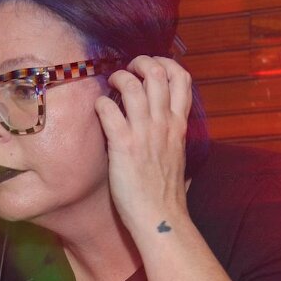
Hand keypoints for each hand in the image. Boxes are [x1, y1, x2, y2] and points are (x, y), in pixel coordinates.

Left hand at [94, 55, 192, 234]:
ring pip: (132, 85)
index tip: (152, 65)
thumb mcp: (178, 156)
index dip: (166, 63)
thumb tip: (167, 128)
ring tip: (111, 84)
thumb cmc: (165, 192)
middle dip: (140, 62)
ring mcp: (144, 133)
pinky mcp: (123, 146)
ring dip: (118, 78)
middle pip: (157, 73)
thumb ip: (173, 136)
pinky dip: (101, 103)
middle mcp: (164, 124)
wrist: (161, 218)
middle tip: (127, 69)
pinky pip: (109, 111)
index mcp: (179, 125)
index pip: (182, 79)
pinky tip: (98, 109)